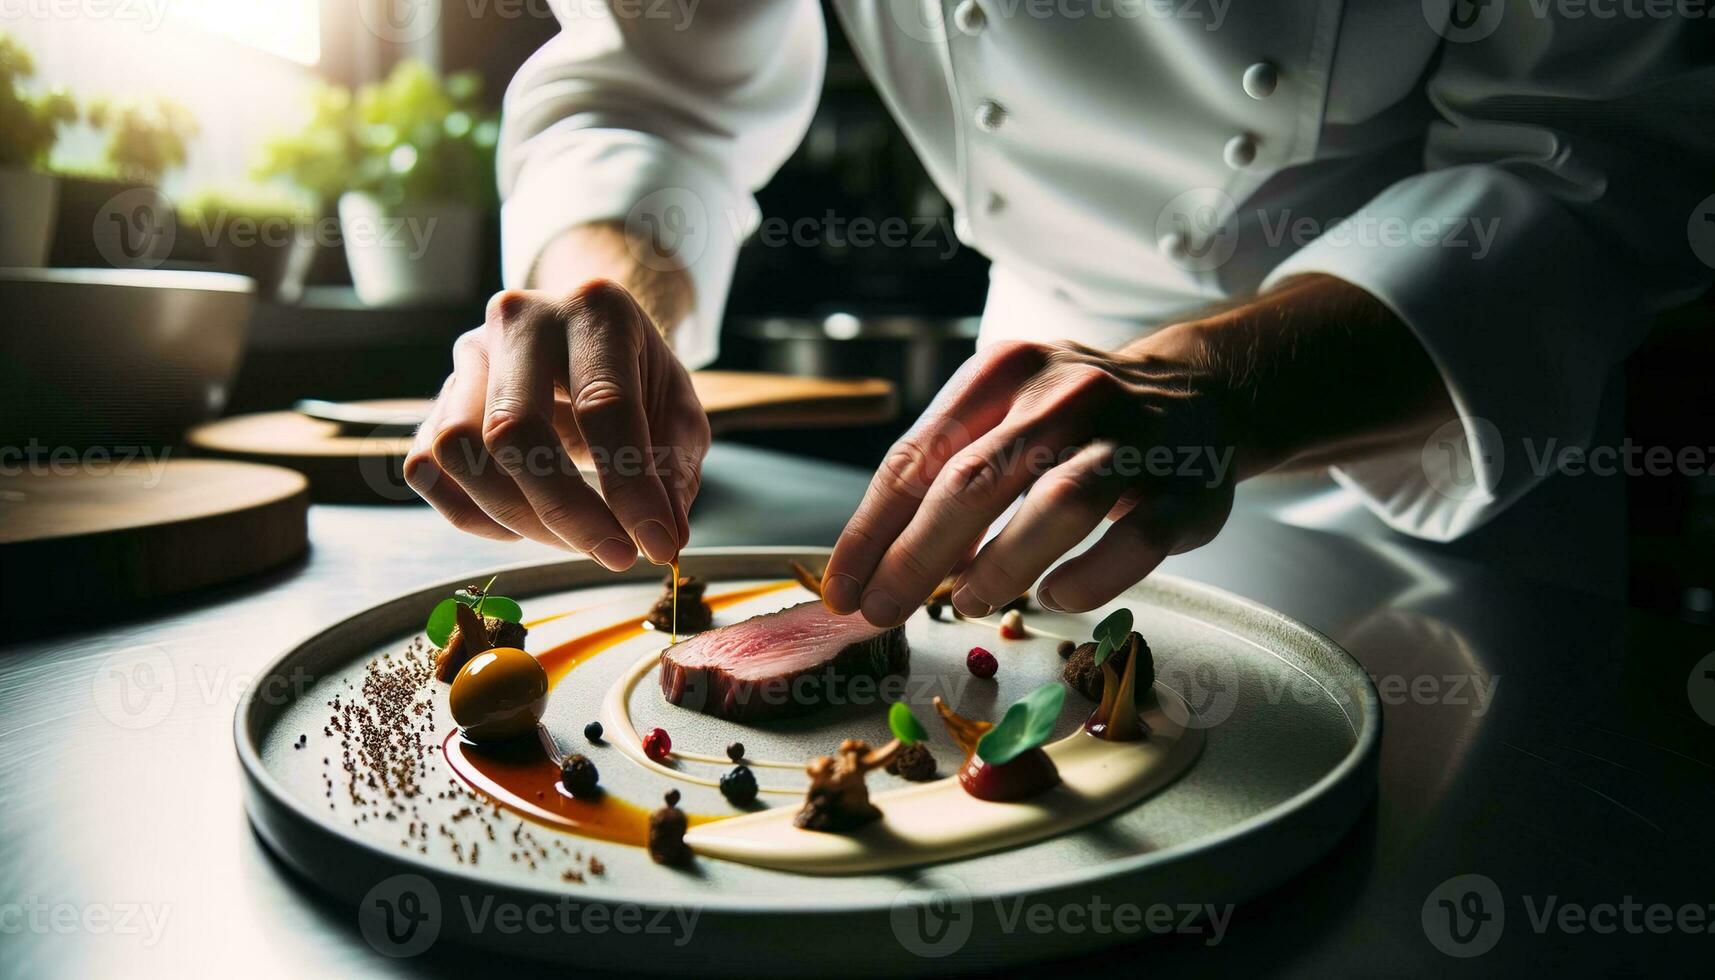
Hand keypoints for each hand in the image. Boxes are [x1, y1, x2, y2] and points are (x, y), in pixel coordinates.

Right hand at [405, 279, 709, 569]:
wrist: (590, 340)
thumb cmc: (638, 378)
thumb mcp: (678, 413)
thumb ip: (675, 470)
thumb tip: (663, 539)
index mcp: (594, 310)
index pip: (602, 406)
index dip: (629, 488)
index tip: (655, 546)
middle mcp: (521, 320)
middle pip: (514, 430)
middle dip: (565, 512)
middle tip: (613, 554)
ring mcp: (468, 356)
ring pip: (458, 450)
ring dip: (516, 516)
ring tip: (572, 537)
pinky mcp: (437, 395)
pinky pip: (428, 468)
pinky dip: (473, 513)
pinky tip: (523, 523)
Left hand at [821, 334, 1239, 624]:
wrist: (1199, 393)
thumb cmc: (1076, 420)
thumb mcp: (1004, 415)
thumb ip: (946, 473)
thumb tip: (879, 563)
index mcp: (1006, 371)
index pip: (919, 454)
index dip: (872, 529)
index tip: (844, 587)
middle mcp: (1069, 393)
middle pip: (977, 480)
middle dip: (915, 556)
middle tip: (883, 610)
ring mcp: (1133, 439)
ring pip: (1059, 504)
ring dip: (1000, 565)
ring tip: (966, 601)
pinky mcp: (1185, 489)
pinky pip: (1135, 541)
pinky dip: (1088, 578)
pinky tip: (1054, 596)